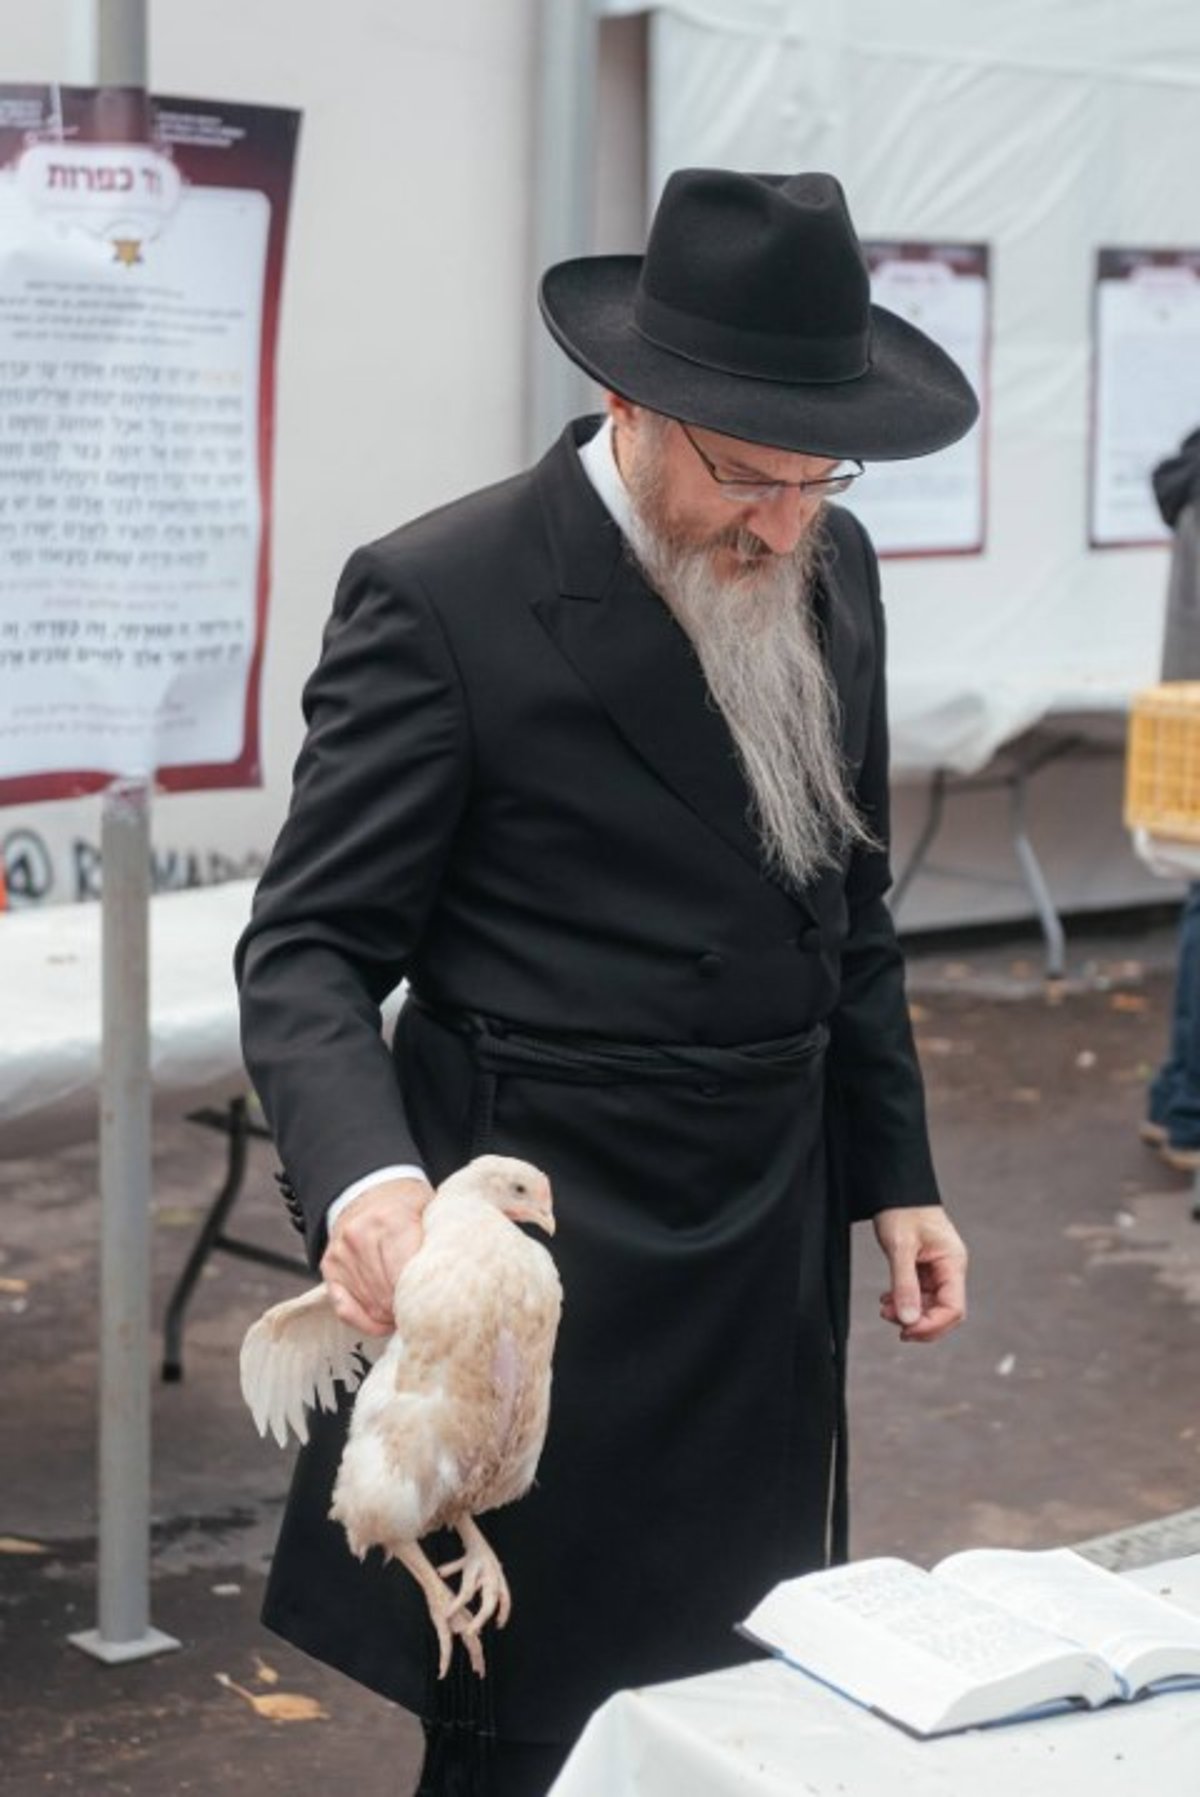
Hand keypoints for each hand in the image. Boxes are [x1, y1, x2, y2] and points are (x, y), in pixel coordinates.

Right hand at [320, 1177, 432, 1336]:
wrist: (370, 1188)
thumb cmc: (406, 1203)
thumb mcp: (431, 1209)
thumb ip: (442, 1241)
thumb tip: (457, 1279)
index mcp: (390, 1221)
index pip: (407, 1276)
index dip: (424, 1297)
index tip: (438, 1304)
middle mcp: (360, 1237)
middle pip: (389, 1295)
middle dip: (410, 1309)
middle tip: (427, 1312)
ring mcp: (342, 1254)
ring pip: (371, 1306)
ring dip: (392, 1316)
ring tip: (410, 1311)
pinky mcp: (330, 1267)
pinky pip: (345, 1309)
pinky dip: (366, 1321)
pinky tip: (383, 1321)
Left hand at [872, 1205, 966, 1343]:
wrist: (896, 1187)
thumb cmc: (901, 1209)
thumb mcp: (900, 1247)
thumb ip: (904, 1285)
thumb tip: (909, 1321)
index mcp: (952, 1262)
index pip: (953, 1308)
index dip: (932, 1325)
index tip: (905, 1329)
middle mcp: (950, 1268)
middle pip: (944, 1311)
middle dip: (919, 1321)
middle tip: (890, 1320)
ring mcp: (939, 1268)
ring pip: (931, 1305)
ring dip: (909, 1312)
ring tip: (884, 1309)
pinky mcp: (925, 1267)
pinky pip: (920, 1294)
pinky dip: (905, 1301)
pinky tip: (887, 1300)